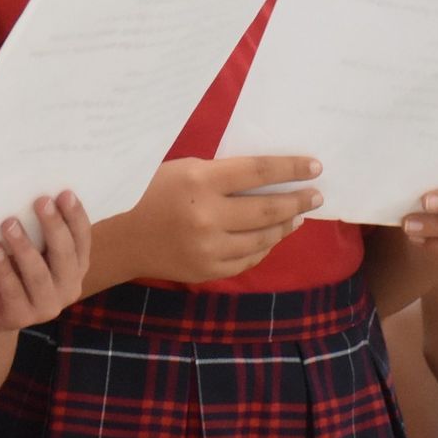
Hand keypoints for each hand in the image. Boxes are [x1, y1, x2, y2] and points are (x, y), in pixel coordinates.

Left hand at [0, 192, 92, 332]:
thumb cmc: (12, 270)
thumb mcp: (29, 248)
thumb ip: (36, 230)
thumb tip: (34, 192)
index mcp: (75, 267)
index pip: (82, 240)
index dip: (76, 217)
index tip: (65, 192)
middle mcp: (68, 288)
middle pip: (65, 256)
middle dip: (54, 227)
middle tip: (41, 201)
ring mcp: (46, 307)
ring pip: (39, 275)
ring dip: (24, 247)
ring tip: (9, 224)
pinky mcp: (19, 317)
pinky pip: (12, 292)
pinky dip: (3, 270)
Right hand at [117, 155, 320, 284]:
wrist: (121, 237)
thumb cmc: (149, 191)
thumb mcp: (183, 169)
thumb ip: (221, 174)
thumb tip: (267, 177)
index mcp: (199, 182)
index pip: (257, 172)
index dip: (290, 169)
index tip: (315, 167)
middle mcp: (208, 216)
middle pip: (267, 208)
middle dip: (298, 200)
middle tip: (316, 195)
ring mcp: (209, 248)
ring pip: (263, 238)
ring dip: (285, 225)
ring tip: (298, 215)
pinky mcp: (209, 270)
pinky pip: (248, 259)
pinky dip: (264, 246)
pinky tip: (272, 235)